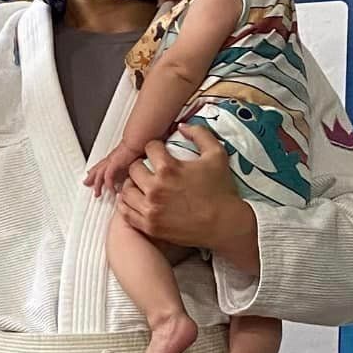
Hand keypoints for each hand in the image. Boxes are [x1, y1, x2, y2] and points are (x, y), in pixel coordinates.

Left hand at [84, 143, 142, 196]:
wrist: (136, 143)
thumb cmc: (136, 150)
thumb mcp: (129, 162)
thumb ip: (125, 169)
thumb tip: (127, 176)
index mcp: (112, 159)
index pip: (100, 166)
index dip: (94, 172)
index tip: (90, 177)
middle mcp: (110, 160)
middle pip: (97, 170)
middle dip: (91, 178)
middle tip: (87, 184)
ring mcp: (111, 162)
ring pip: (99, 174)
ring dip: (98, 185)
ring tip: (97, 193)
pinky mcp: (114, 164)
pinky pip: (108, 176)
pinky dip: (109, 184)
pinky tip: (112, 191)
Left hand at [117, 125, 258, 270]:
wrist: (225, 225)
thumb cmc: (221, 191)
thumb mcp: (217, 155)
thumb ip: (200, 134)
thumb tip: (182, 126)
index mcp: (169, 169)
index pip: (149, 147)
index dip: (155, 146)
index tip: (159, 152)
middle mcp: (156, 188)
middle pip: (134, 168)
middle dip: (141, 165)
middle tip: (149, 168)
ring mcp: (151, 209)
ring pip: (126, 190)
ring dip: (133, 184)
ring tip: (141, 184)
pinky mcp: (150, 226)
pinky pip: (126, 213)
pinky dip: (127, 205)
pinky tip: (136, 200)